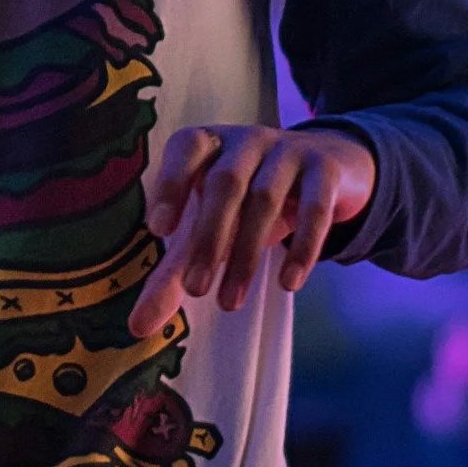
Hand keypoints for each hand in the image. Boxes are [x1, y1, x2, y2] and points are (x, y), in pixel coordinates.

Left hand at [128, 123, 376, 337]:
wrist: (328, 168)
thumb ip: (177, 270)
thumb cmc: (253, 196)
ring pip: (266, 198)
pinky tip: (288, 283)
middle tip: (196, 289)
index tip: (159, 229)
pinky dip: (302, 247)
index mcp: (211, 143)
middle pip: (226, 183)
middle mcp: (247, 140)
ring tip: (229, 302)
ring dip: (247, 253)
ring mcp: (288, 150)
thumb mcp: (215, 224)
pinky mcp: (325, 169)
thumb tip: (139, 325)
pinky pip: (315, 207)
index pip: (186, 150)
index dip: (171, 184)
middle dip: (209, 237)